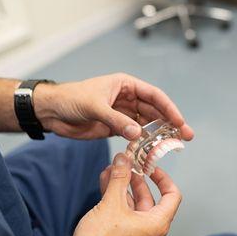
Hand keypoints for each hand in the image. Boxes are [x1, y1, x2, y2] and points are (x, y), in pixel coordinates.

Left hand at [34, 73, 194, 140]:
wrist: (51, 111)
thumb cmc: (70, 99)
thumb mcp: (94, 106)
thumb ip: (116, 120)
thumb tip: (138, 134)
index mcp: (125, 85)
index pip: (154, 95)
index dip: (169, 108)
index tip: (179, 122)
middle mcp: (127, 98)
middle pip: (154, 111)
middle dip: (170, 123)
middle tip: (185, 136)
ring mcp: (122, 114)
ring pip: (146, 124)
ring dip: (159, 134)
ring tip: (173, 145)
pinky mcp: (115, 128)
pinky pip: (134, 135)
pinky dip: (143, 142)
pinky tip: (152, 150)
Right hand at [70, 153, 181, 235]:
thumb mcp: (110, 203)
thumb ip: (119, 178)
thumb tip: (124, 158)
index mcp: (157, 226)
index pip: (172, 196)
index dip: (163, 178)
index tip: (150, 166)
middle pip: (150, 201)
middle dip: (136, 181)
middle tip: (125, 165)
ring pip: (135, 210)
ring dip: (124, 191)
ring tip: (110, 172)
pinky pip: (126, 220)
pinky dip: (118, 204)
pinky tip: (105, 188)